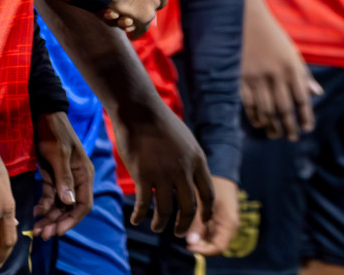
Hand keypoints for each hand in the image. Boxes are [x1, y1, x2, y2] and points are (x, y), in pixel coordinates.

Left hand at [32, 111, 93, 238]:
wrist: (43, 113)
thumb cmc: (54, 131)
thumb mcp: (59, 153)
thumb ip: (64, 178)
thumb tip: (69, 203)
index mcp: (84, 173)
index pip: (84, 204)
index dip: (72, 220)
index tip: (57, 232)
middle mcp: (76, 179)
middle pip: (70, 208)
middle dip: (58, 222)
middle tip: (42, 235)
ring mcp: (64, 178)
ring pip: (59, 205)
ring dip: (49, 218)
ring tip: (36, 229)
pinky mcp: (52, 176)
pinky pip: (49, 196)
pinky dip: (43, 205)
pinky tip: (35, 212)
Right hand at [111, 102, 213, 237]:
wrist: (140, 111)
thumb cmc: (161, 124)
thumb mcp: (186, 141)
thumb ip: (190, 162)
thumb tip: (192, 181)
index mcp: (197, 160)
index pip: (207, 194)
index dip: (206, 211)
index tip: (204, 221)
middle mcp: (183, 170)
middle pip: (189, 207)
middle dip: (184, 224)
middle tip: (178, 233)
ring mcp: (163, 173)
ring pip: (166, 210)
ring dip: (161, 224)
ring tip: (156, 227)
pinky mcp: (143, 175)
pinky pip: (144, 205)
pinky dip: (140, 216)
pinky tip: (136, 219)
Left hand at [186, 176, 238, 256]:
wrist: (220, 169)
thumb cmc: (213, 182)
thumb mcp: (204, 201)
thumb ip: (198, 221)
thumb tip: (190, 241)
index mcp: (230, 223)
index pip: (218, 248)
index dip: (203, 250)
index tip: (188, 245)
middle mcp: (228, 227)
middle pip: (212, 246)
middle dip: (197, 244)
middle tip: (182, 234)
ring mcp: (223, 225)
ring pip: (208, 240)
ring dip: (195, 237)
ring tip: (181, 225)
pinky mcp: (216, 221)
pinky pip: (206, 232)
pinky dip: (195, 230)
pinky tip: (184, 221)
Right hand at [240, 0, 319, 140]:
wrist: (246, 20)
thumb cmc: (273, 37)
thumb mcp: (292, 52)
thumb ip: (303, 74)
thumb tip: (317, 93)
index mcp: (291, 67)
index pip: (302, 99)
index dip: (306, 117)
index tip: (308, 128)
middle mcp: (275, 74)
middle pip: (284, 109)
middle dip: (290, 127)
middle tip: (293, 138)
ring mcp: (257, 78)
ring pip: (266, 110)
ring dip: (272, 126)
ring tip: (276, 135)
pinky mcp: (240, 79)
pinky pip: (249, 104)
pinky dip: (255, 116)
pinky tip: (260, 124)